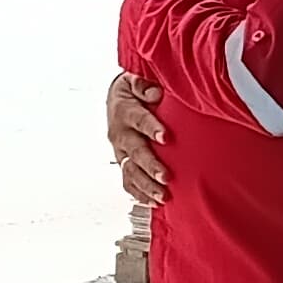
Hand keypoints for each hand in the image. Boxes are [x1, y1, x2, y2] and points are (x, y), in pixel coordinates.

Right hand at [106, 73, 170, 206]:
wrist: (117, 100)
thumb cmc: (133, 91)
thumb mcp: (135, 80)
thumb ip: (144, 85)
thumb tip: (156, 93)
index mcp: (125, 111)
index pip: (139, 120)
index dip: (151, 128)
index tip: (166, 137)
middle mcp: (120, 134)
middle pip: (135, 152)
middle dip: (150, 166)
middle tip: (166, 177)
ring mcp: (120, 151)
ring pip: (130, 171)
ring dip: (146, 186)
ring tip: (163, 197)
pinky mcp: (123, 163)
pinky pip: (128, 181)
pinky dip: (139, 194)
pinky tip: (153, 203)